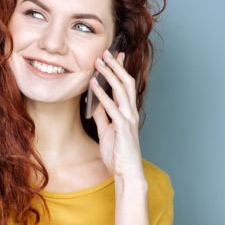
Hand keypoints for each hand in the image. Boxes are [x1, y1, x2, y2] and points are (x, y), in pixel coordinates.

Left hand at [90, 50, 144, 180]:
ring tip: (99, 62)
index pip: (127, 86)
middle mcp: (131, 113)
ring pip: (121, 90)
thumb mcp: (107, 131)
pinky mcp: (122, 127)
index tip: (116, 55)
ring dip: (109, 74)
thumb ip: (102, 116)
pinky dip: (102, 94)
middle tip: (106, 52)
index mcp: (129, 113)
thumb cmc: (118, 154)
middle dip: (116, 66)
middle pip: (126, 83)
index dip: (121, 69)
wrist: (126, 172)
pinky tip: (94, 85)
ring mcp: (128, 119)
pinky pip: (112, 107)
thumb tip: (94, 103)